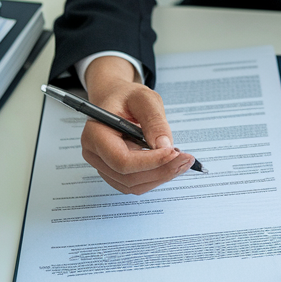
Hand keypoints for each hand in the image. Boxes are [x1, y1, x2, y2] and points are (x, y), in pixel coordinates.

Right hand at [80, 56, 192, 194]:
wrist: (116, 99)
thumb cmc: (126, 96)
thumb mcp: (143, 98)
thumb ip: (154, 120)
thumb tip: (164, 146)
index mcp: (95, 134)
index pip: (121, 160)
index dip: (150, 161)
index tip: (174, 152)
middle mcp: (94, 154)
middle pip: (128, 176)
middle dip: (161, 170)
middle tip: (186, 159)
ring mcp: (102, 165)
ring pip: (133, 185)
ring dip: (160, 176)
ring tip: (182, 161)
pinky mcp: (114, 171)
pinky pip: (135, 184)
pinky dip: (155, 177)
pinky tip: (170, 164)